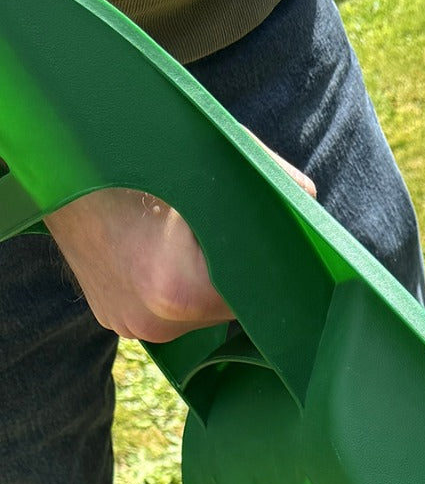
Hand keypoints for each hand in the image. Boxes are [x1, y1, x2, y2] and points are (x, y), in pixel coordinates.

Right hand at [44, 138, 314, 343]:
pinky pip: (168, 312)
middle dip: (242, 278)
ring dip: (211, 285)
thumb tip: (308, 203)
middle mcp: (155, 324)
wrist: (56, 164)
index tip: (287, 257)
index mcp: (182, 292)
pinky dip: (178, 288)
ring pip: (201, 315)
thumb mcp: (212, 156)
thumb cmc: (138, 154)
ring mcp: (132, 328)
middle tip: (243, 242)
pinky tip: (170, 254)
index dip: (276, 275)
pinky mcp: (116, 323)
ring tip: (197, 242)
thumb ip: (269, 182)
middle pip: (230, 312)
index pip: (258, 299)